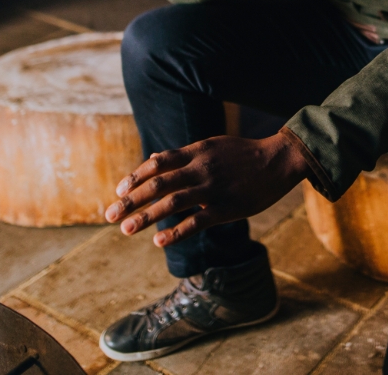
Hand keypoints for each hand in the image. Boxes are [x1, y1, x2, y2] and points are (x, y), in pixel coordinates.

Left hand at [105, 130, 311, 246]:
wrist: (278, 160)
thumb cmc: (243, 153)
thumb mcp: (211, 145)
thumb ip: (182, 154)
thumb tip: (152, 159)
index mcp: (196, 151)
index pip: (157, 163)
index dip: (134, 177)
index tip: (118, 191)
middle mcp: (200, 168)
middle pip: (157, 184)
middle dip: (130, 200)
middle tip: (109, 215)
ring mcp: (213, 189)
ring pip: (172, 202)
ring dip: (145, 217)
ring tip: (126, 230)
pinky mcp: (226, 208)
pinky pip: (196, 222)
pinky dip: (175, 232)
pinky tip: (159, 241)